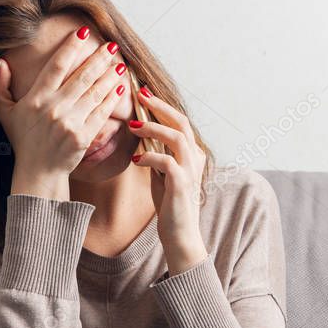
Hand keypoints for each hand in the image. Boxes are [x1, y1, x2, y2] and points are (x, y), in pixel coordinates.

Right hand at [0, 28, 124, 194]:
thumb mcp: (5, 113)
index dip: (70, 48)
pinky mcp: (84, 136)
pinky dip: (112, 99)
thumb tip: (0, 62)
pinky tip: (119, 88)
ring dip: (109, 76)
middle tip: (110, 45)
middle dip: (98, 58)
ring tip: (119, 63)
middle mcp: (54, 108)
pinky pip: (101, 112)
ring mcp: (70, 123)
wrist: (38, 172)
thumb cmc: (23, 140)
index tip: (82, 32)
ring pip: (94, 92)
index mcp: (36, 99)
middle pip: (81, 76)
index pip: (56, 66)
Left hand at [127, 86, 208, 274]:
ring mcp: (191, 170)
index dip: (162, 106)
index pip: (178, 121)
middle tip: (139, 94)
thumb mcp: (162, 174)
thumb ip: (157, 154)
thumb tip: (141, 135)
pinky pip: (166, 161)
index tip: (143, 93)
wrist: (180, 234)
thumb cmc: (170, 204)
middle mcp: (195, 157)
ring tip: (132, 125)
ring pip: (175, 137)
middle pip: (180, 121)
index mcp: (192, 153)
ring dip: (152, 128)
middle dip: (159, 106)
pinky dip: (149, 157)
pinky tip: (135, 159)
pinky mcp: (182, 183)